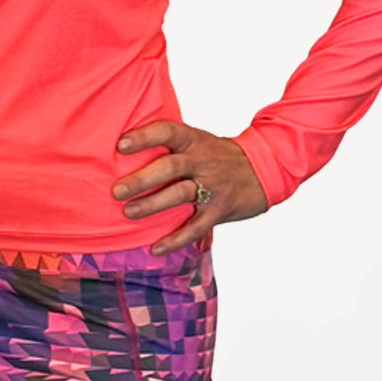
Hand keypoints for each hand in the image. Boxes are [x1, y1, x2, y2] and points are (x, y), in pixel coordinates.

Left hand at [111, 118, 268, 255]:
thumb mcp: (198, 140)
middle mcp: (201, 161)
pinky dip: (176, 239)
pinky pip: (196, 227)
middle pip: (169, 167)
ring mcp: (212, 186)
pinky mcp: (220, 210)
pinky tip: (156, 248)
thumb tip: (122, 149)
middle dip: (141, 179)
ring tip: (129, 213)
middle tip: (116, 191)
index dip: (144, 137)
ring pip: (180, 195)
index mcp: (192, 140)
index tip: (120, 145)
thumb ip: (169, 144)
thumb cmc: (219, 154)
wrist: (265, 167)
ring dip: (152, 205)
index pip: (167, 132)